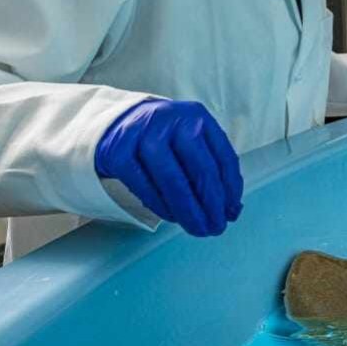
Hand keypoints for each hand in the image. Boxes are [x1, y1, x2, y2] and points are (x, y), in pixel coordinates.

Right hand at [95, 99, 242, 236]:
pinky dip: (161, 207)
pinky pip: (145, 187)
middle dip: (212, 205)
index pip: (223, 156)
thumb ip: (212, 169)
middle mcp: (173, 120)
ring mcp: (144, 135)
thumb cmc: (163, 138)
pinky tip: (172, 217)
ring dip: (188, 211)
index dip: (231, 189)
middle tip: (216, 228)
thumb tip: (231, 210)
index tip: (231, 213)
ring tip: (197, 229)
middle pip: (201, 169)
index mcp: (197, 117)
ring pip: (172, 181)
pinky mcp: (119, 152)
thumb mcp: (190, 142)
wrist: (115, 125)